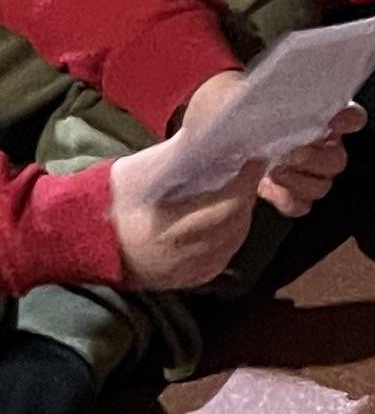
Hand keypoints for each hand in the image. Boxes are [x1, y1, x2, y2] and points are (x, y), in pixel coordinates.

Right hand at [106, 132, 267, 289]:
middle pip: (234, 226)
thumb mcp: (138, 171)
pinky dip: (230, 239)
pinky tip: (226, 222)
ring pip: (232, 245)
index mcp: (167, 230)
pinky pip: (221, 261)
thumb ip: (175, 156)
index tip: (254, 160)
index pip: (224, 208)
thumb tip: (211, 131)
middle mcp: (180, 258)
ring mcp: (184, 273)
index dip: (245, 183)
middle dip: (246, 198)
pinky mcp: (184, 282)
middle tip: (248, 174)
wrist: (80, 238)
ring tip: (238, 194)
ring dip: (242, 218)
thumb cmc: (110, 199)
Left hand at [173, 62, 357, 219]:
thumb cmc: (231, 110)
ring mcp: (308, 173)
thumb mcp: (246, 99)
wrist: (210, 134)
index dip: (348, 122)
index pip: (351, 118)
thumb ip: (268, 105)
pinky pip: (302, 205)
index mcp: (318, 117)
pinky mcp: (290, 194)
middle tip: (289, 154)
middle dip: (314, 159)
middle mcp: (321, 146)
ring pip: (322, 185)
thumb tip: (279, 116)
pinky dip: (286, 200)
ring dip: (298, 181)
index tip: (333, 122)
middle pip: (337, 160)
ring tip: (271, 173)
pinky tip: (266, 190)